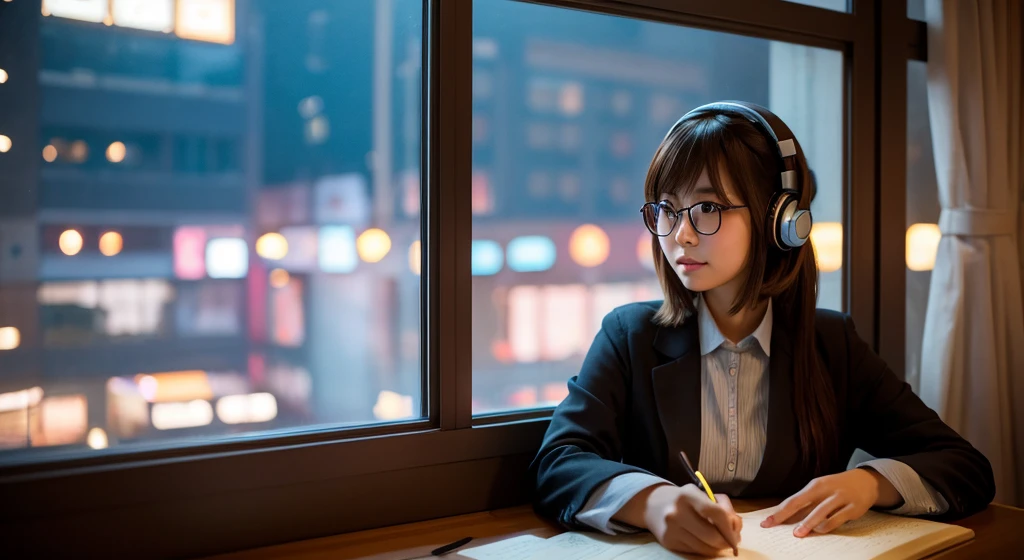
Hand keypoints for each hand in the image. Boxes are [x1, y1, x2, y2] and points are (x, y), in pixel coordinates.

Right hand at [643, 484, 741, 556]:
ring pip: (705, 547)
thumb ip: (722, 507)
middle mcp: (677, 512)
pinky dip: (705, 549)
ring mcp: (671, 529)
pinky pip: (695, 551)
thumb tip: (736, 527)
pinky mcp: (668, 542)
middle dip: (726, 541)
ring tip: (719, 541)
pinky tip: (704, 542)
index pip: (716, 513)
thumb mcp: (701, 494)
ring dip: (717, 548)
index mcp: (687, 495)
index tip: (736, 534)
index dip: (729, 526)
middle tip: (731, 541)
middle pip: (712, 535)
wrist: (652, 504)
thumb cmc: (684, 499)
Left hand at [760, 468, 900, 536]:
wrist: (865, 481)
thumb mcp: (821, 490)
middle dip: (786, 515)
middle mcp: (825, 490)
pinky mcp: (852, 508)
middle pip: (801, 503)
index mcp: (815, 485)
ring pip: (820, 512)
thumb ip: (806, 503)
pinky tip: (820, 531)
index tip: (766, 522)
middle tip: (774, 526)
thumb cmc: (837, 487)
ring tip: (798, 533)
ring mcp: (840, 498)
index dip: (779, 512)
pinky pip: (837, 519)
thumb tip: (786, 516)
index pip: (793, 500)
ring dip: (808, 523)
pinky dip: (827, 526)